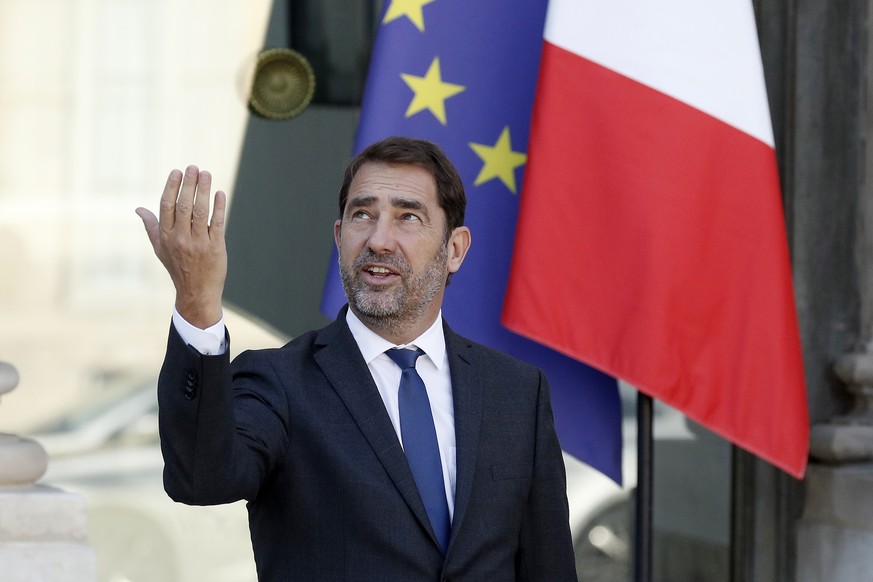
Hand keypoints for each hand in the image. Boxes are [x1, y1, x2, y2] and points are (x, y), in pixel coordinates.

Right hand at [136, 165, 226, 328]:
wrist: (196, 293)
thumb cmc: (178, 268)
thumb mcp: (160, 249)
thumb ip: (151, 227)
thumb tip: (138, 209)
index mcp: (166, 236)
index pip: (167, 206)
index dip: (172, 187)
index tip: (177, 172)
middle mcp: (180, 238)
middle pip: (184, 205)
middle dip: (189, 184)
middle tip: (194, 167)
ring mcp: (198, 243)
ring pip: (201, 212)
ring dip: (204, 190)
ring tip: (206, 174)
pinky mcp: (215, 247)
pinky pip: (218, 223)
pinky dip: (219, 207)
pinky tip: (220, 194)